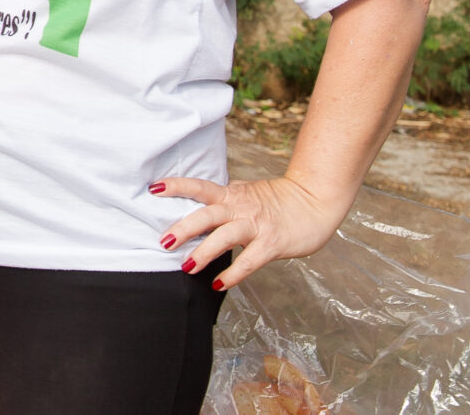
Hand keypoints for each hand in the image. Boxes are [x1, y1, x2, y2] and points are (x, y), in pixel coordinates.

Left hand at [157, 174, 344, 289]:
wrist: (315, 201)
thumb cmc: (278, 200)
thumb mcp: (246, 194)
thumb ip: (224, 201)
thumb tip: (198, 210)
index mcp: (231, 194)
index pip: (199, 187)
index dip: (177, 186)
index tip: (153, 188)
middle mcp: (240, 207)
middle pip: (207, 215)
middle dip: (183, 228)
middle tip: (163, 241)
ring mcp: (256, 225)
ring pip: (225, 236)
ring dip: (204, 252)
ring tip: (186, 266)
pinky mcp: (272, 243)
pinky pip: (250, 260)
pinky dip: (233, 273)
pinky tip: (218, 283)